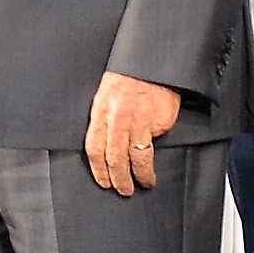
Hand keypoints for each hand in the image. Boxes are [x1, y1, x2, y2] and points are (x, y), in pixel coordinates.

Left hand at [82, 71, 179, 196]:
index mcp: (101, 111)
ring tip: (144, 183)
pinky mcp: (159, 121)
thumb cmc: (127, 77)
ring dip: (141, 175)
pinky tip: (155, 163)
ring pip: (137, 157)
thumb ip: (104, 120)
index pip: (94, 148)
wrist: (151, 62)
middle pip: (115, 158)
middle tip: (124, 190)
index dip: (99, 170)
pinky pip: (155, 143)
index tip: (104, 182)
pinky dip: (155, 155)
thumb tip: (106, 149)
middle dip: (119, 179)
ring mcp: (140, 121)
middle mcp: (118, 118)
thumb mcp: (106, 95)